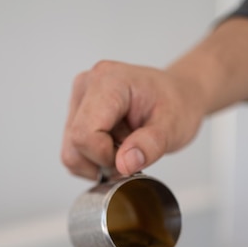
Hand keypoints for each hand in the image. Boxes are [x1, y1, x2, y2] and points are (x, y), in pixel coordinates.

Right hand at [61, 60, 205, 179]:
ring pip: (70, 152)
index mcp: (108, 82)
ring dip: (98, 162)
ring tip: (124, 148)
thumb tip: (124, 164)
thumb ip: (150, 145)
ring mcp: (78, 99)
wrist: (177, 95)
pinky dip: (93, 160)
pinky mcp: (76, 113)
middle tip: (131, 153)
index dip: (105, 156)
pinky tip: (115, 147)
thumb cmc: (177, 103)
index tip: (131, 155)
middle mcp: (86, 85)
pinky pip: (73, 151)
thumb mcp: (174, 127)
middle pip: (74, 144)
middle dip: (102, 161)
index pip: (84, 134)